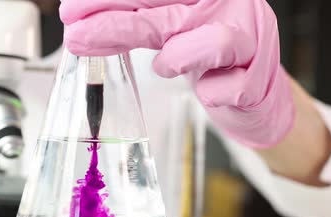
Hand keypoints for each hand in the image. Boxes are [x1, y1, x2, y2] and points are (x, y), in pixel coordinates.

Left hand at [61, 0, 294, 147]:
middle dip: (114, 24)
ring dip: (175, 60)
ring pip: (211, 42)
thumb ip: (135, 25)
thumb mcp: (170, 32)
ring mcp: (250, 39)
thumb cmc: (210, 58)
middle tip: (75, 35)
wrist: (258, 94)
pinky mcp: (259, 77)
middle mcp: (228, 5)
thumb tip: (83, 26)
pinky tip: (208, 90)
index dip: (109, 0)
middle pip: (167, 12)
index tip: (71, 11)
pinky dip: (210, 92)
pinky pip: (226, 88)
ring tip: (166, 67)